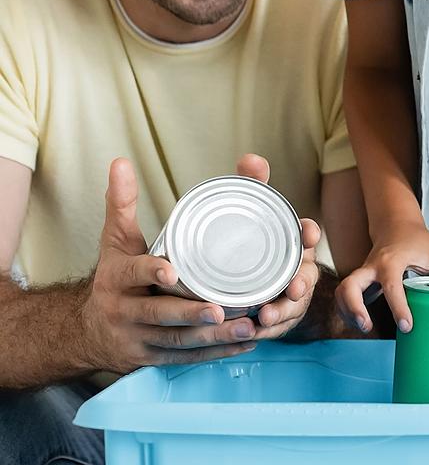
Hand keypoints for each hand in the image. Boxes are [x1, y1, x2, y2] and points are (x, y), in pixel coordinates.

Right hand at [80, 158, 258, 373]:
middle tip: (223, 309)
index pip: (132, 274)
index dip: (151, 273)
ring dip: (214, 337)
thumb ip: (121, 204)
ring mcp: (139, 339)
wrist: (87, 331)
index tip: (173, 273)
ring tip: (248, 328)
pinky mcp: (153, 359)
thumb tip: (120, 161)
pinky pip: (187, 358)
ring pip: (178, 341)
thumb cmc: (113, 278)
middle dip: (191, 314)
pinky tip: (246, 344)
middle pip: (160, 314)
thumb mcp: (114, 242)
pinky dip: (216, 353)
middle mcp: (124, 312)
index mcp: (116, 280)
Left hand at [227, 155, 324, 339]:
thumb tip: (251, 159)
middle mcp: (298, 270)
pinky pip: (277, 326)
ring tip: (264, 318)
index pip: (307, 235)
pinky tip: (254, 332)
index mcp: (295, 243)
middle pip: (305, 276)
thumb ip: (254, 186)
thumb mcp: (254, 214)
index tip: (307, 232)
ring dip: (281, 313)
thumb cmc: (258, 244)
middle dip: (302, 284)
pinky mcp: (279, 318)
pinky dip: (267, 331)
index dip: (308, 234)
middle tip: (292, 288)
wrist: (254, 281)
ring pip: (292, 306)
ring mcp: (290, 296)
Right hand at [334, 215, 428, 333]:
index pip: (392, 286)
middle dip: (354, 307)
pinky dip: (347, 311)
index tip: (406, 326)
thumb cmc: (418, 242)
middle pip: (350, 285)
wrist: (397, 225)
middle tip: (367, 326)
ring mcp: (362, 272)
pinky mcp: (358, 279)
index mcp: (393, 261)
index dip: (399, 307)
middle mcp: (372, 266)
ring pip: (343, 291)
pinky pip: (344, 295)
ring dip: (347, 311)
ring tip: (362, 327)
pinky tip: (358, 323)